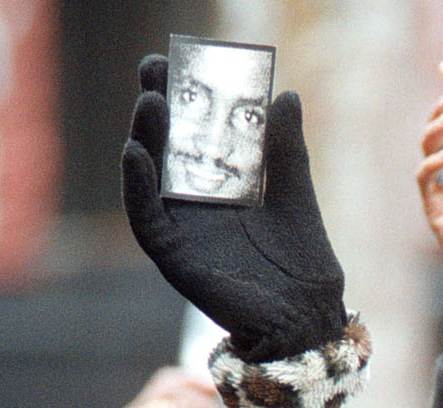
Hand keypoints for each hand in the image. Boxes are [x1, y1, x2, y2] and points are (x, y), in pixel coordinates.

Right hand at [122, 55, 345, 361]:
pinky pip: (145, 215)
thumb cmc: (303, 259)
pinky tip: (136, 153)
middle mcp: (194, 201)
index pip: (196, 131)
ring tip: (150, 103)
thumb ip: (285, 150)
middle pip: (167, 146)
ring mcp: (180, 226)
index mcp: (222, 182)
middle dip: (158, 107)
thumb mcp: (295, 194)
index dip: (185, 97)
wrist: (306, 315)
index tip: (178, 58)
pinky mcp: (173, 253)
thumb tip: (286, 95)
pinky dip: (136, 186)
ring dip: (146, 137)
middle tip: (155, 68)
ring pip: (151, 175)